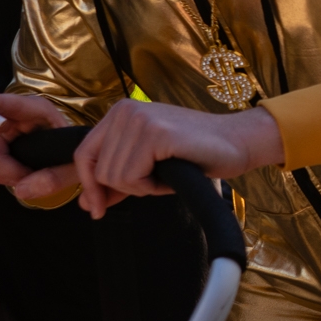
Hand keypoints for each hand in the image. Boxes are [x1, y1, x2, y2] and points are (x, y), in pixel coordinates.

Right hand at [0, 92, 75, 200]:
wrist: (63, 155)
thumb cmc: (68, 151)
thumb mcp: (73, 162)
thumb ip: (56, 176)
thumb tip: (22, 189)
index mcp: (35, 110)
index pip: (10, 104)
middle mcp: (9, 115)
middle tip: (6, 166)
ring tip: (19, 176)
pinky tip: (8, 175)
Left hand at [65, 98, 282, 218]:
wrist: (237, 144)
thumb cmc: (195, 155)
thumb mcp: (148, 165)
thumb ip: (116, 181)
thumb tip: (87, 205)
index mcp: (120, 112)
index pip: (84, 155)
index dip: (88, 186)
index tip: (96, 210)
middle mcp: (125, 110)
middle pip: (99, 171)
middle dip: (126, 189)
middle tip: (156, 182)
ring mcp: (139, 119)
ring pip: (115, 177)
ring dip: (142, 187)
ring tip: (166, 175)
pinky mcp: (155, 133)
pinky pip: (133, 178)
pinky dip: (152, 187)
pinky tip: (170, 176)